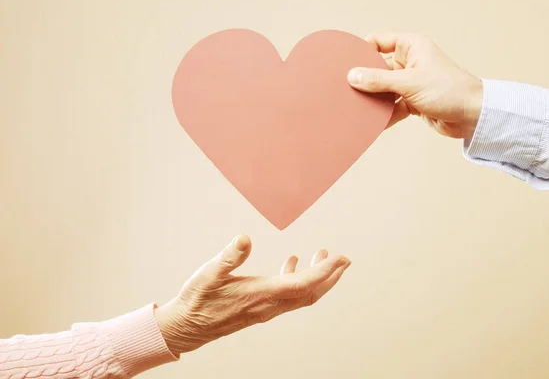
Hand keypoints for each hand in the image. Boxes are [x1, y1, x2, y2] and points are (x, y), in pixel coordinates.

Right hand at [154, 235, 350, 354]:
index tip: (341, 259)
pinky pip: (287, 296)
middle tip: (345, 260)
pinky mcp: (259, 308)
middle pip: (310, 293)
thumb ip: (229, 256)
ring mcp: (265, 309)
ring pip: (302, 296)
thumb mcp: (208, 274)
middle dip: (331, 277)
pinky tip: (290, 264)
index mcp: (260, 294)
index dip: (324, 271)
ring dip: (318, 279)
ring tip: (326, 260)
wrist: (186, 327)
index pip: (302, 284)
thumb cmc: (196, 300)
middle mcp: (268, 305)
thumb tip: (245, 238)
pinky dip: (297, 280)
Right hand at [347, 33, 483, 138]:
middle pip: (378, 68)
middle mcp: (410, 62)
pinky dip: (384, 114)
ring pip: (384, 89)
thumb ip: (378, 80)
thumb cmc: (449, 90)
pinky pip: (392, 106)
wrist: (473, 115)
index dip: (362, 51)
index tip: (346, 63)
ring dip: (373, 99)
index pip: (379, 41)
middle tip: (346, 89)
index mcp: (411, 47)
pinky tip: (372, 122)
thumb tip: (353, 76)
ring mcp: (411, 83)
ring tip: (356, 108)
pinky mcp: (413, 101)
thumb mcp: (408, 83)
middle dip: (364, 79)